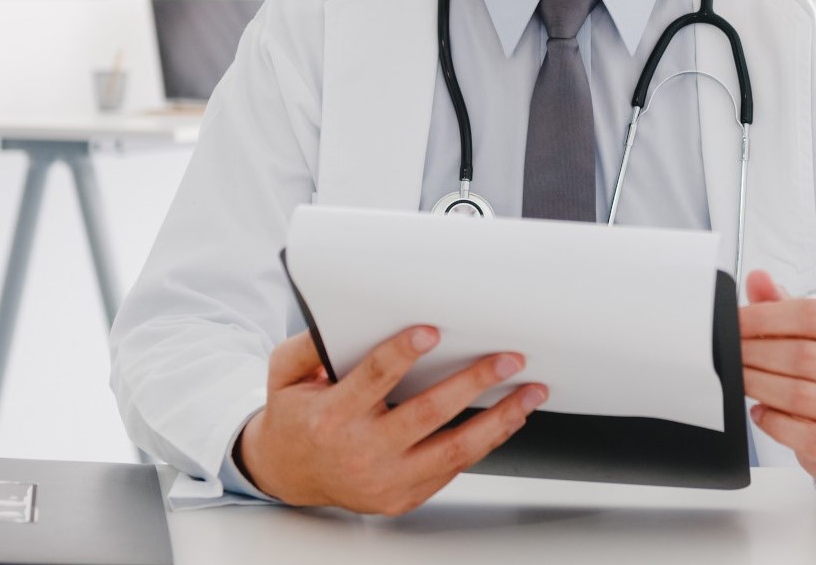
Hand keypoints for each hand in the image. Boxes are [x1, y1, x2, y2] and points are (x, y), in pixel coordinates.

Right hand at [238, 327, 546, 513]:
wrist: (287, 474)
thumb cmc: (295, 416)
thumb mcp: (286, 373)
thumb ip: (309, 345)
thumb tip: (338, 320)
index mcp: (332, 415)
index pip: (373, 379)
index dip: (403, 353)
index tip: (431, 331)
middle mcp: (361, 451)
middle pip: (426, 414)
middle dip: (473, 383)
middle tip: (508, 359)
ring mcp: (385, 479)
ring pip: (452, 450)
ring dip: (498, 420)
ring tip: (529, 393)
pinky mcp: (403, 496)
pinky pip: (452, 469)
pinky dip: (486, 443)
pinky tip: (509, 418)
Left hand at [739, 270, 815, 484]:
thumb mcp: (813, 332)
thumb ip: (782, 305)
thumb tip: (757, 279)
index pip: (813, 314)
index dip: (766, 316)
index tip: (736, 321)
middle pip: (803, 356)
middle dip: (756, 353)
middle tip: (730, 352)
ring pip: (800, 396)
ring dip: (759, 385)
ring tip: (739, 378)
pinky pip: (808, 435)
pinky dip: (775, 423)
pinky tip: (760, 411)